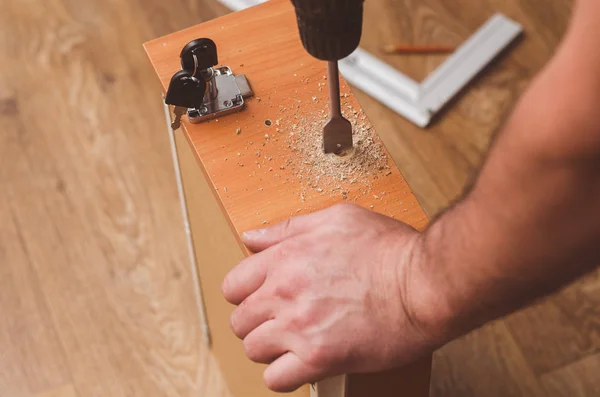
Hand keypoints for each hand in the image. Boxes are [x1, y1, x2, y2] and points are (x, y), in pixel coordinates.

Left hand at [222, 203, 436, 391]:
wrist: (425, 283)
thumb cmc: (389, 249)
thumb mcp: (337, 219)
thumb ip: (288, 228)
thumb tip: (251, 238)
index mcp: (285, 258)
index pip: (233, 286)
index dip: (247, 294)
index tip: (263, 299)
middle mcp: (285, 292)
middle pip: (240, 321)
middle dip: (258, 322)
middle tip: (282, 321)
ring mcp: (299, 326)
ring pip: (254, 350)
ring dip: (272, 349)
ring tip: (296, 342)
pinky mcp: (320, 357)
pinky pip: (277, 379)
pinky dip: (286, 375)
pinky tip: (304, 363)